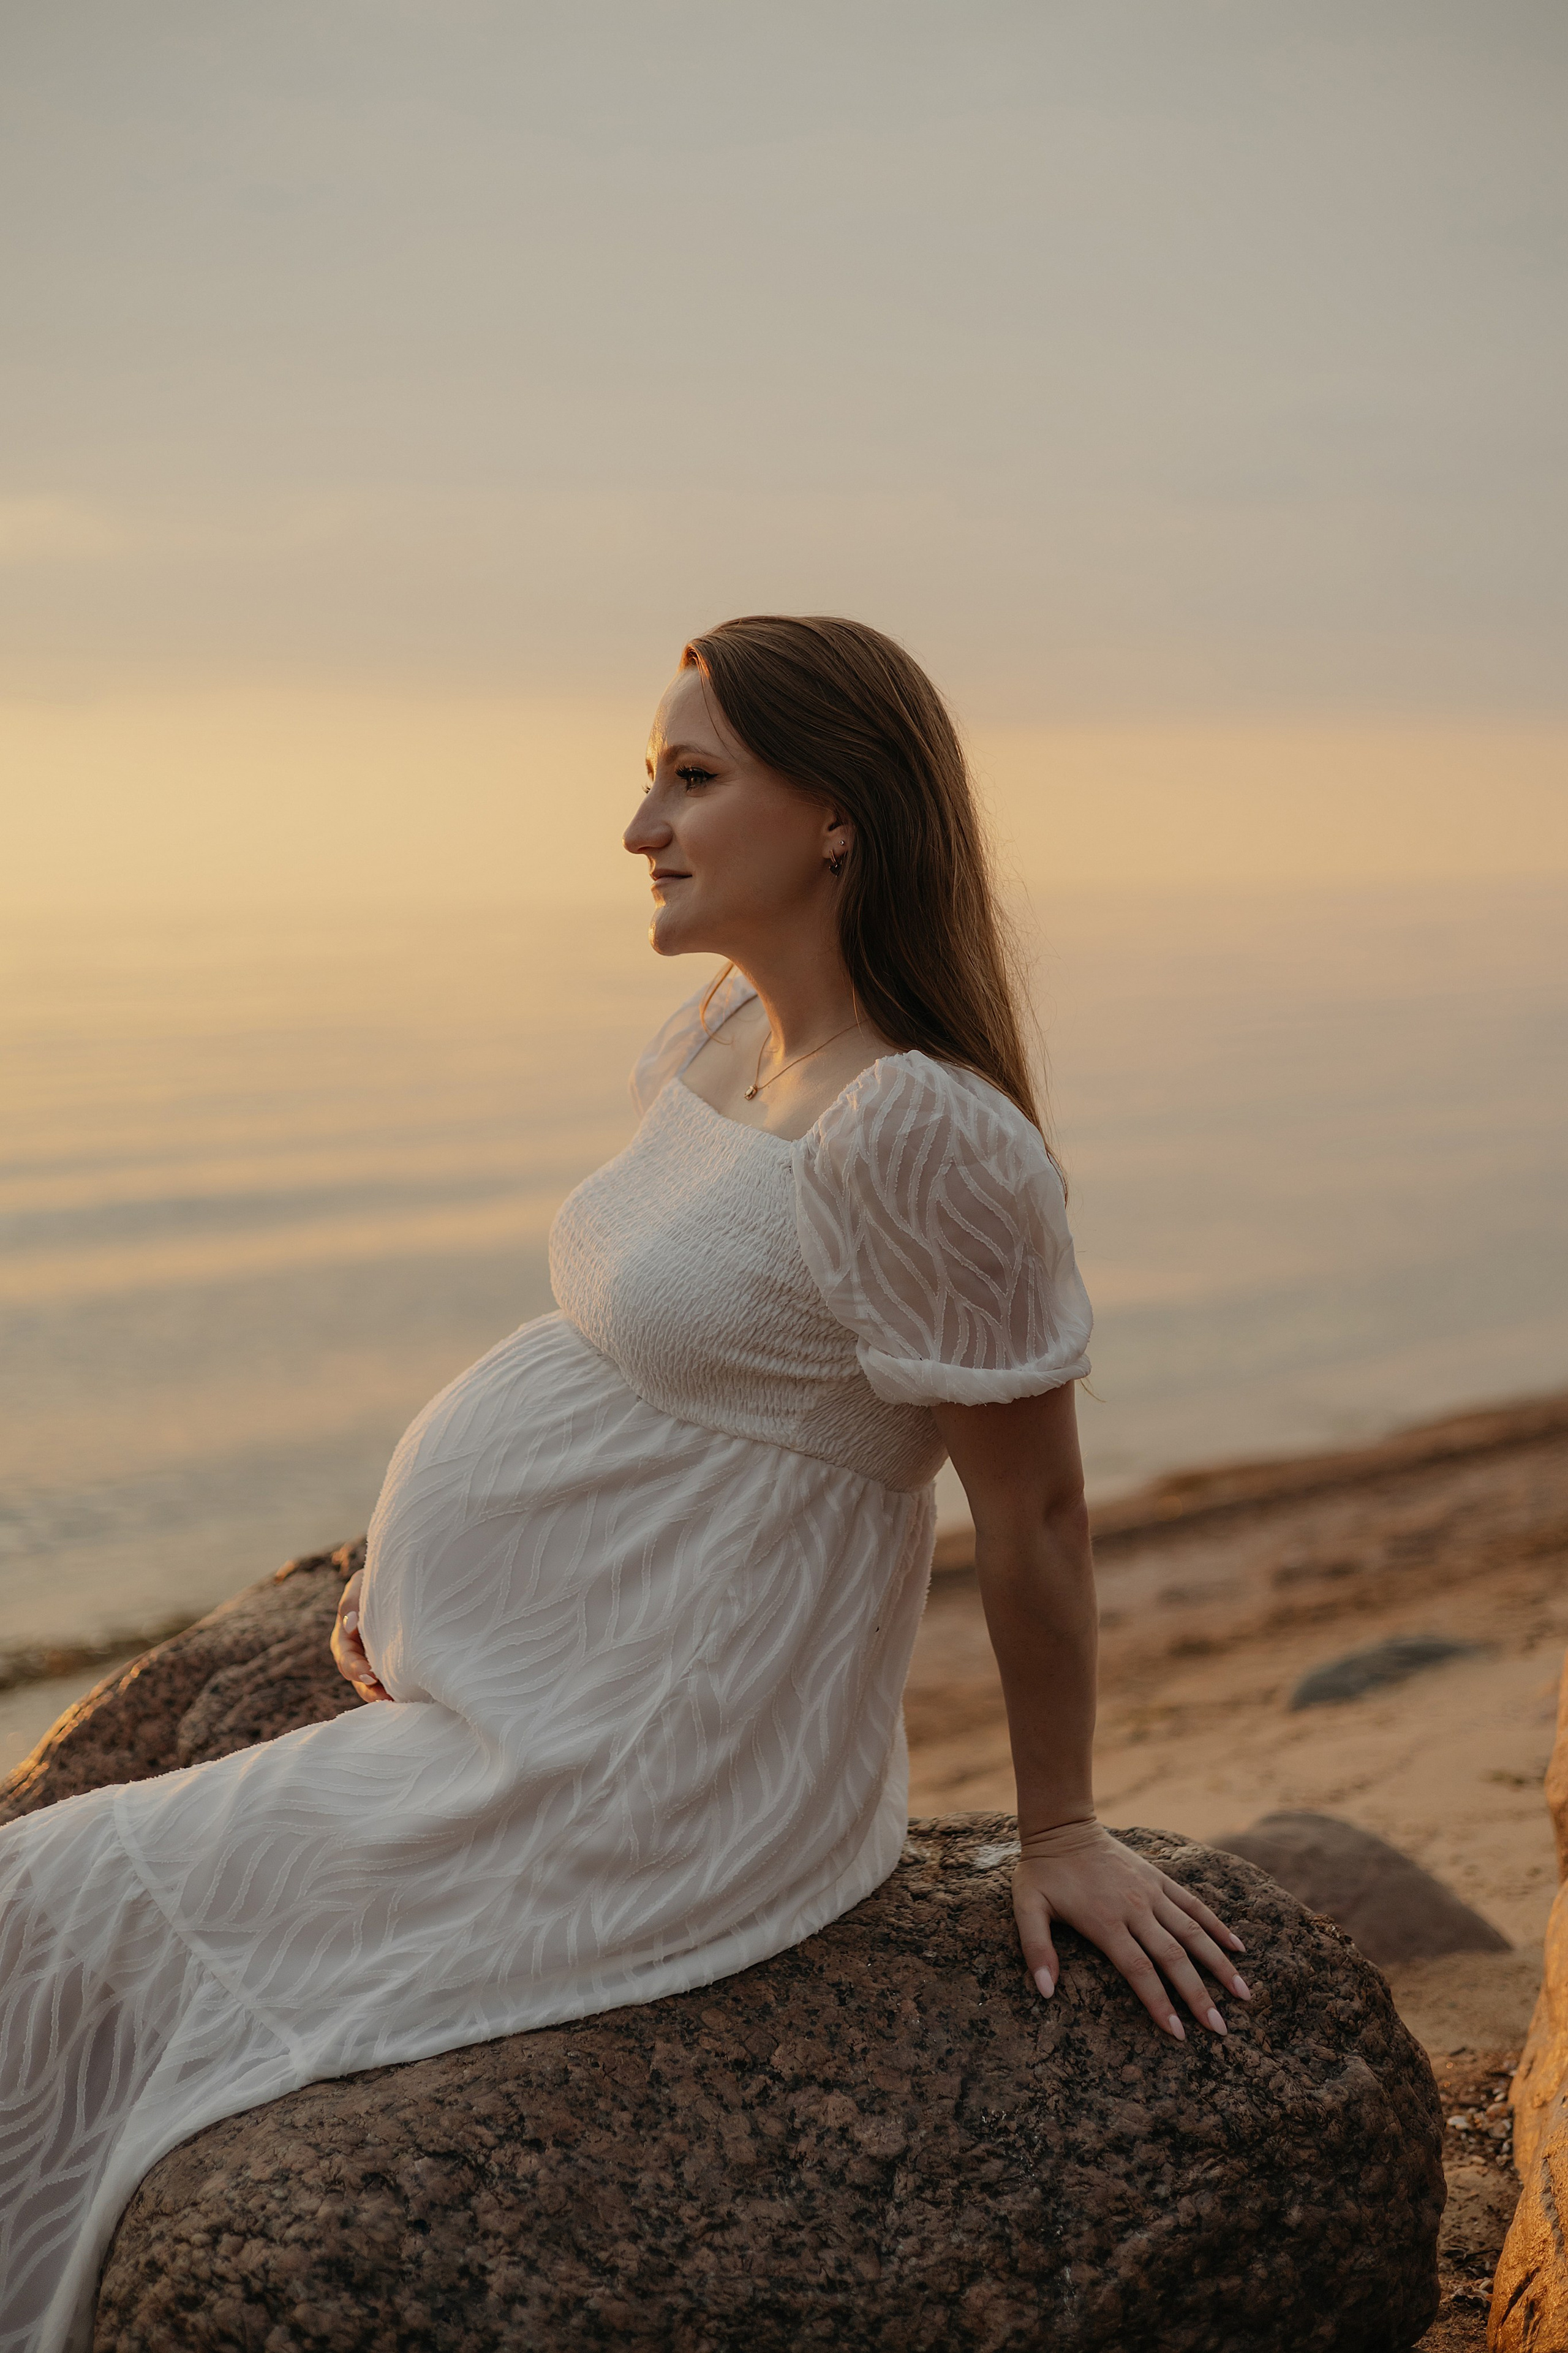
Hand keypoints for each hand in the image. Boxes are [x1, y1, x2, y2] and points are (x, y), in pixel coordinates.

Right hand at [330, 1568, 391, 1702]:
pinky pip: (394, 1681)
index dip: (356, 1669)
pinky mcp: (394, 1664)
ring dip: (387, 1695)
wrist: (400, 1583)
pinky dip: (401, 1689)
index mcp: (344, 1639)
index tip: (370, 1675)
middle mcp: (358, 1655)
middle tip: (387, 1696)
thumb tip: (350, 1623)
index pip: (346, 1659)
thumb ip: (351, 1600)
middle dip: (371, 1691)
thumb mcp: (360, 1584)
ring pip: (377, 1686)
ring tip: (402, 1701)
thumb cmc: (375, 1581)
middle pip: (360, 1680)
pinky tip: (416, 1693)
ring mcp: (375, 1662)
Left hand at [1012, 1819, 1249, 2040]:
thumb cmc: (1042, 1873)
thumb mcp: (1026, 1908)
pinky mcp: (1159, 1878)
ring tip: (1243, 1994)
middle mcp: (1135, 1908)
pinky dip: (1216, 1925)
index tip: (1178, 2033)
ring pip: (1192, 1931)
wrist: (1062, 1826)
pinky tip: (1238, 1946)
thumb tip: (1045, 1992)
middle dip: (1199, 1995)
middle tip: (1221, 2028)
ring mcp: (1150, 1892)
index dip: (1159, 2002)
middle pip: (1174, 1956)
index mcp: (1105, 1921)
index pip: (1139, 1969)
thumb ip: (1036, 1949)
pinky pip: (1193, 1903)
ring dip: (1219, 1964)